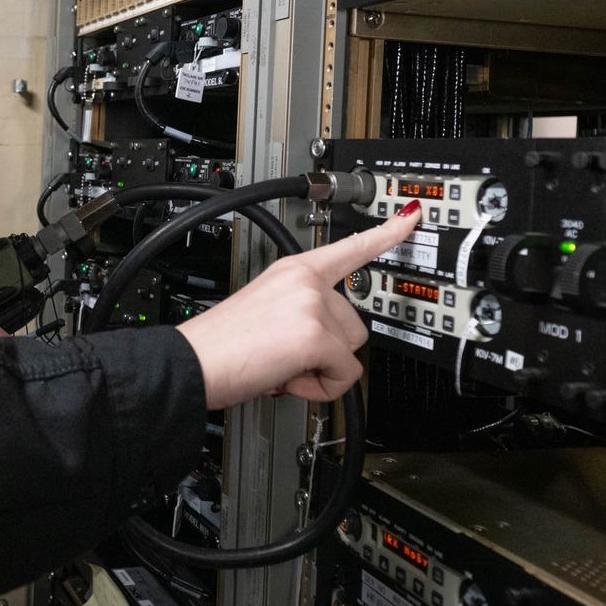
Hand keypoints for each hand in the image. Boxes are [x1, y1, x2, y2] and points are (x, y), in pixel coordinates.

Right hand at [175, 201, 421, 410]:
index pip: (350, 247)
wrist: (194, 362)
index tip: (412, 217)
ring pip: (351, 349)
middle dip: (327, 350)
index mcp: (293, 270)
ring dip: (322, 370)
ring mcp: (312, 305)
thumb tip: (321, 344)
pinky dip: (321, 388)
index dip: (387, 233)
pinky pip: (345, 374)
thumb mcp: (266, 314)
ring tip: (283, 367)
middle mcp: (306, 282)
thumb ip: (300, 314)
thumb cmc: (220, 346)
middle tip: (286, 355)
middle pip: (354, 324)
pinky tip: (290, 379)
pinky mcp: (315, 335)